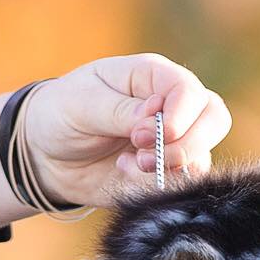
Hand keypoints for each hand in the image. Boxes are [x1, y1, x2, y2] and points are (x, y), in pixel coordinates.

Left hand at [15, 54, 229, 207]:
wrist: (46, 153)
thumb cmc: (61, 113)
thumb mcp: (80, 104)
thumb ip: (119, 110)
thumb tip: (155, 115)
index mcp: (152, 76)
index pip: (189, 91)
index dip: (179, 116)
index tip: (147, 136)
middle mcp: (172, 105)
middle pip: (214, 119)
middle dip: (188, 144)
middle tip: (146, 158)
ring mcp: (173, 139)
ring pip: (203, 154)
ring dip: (171, 168)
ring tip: (130, 164)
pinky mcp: (166, 171)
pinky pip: (182, 182)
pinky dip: (157, 184)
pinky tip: (124, 171)